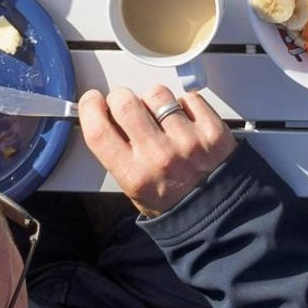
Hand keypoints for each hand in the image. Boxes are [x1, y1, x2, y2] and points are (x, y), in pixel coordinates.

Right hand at [79, 85, 236, 214]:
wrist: (217, 213)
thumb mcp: (134, 190)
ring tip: (160, 116)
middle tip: (125, 105)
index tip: (93, 102)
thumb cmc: (172, 201)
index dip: (90, 109)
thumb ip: (118, 155)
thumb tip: (105, 118)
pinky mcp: (212, 130)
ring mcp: (188, 141)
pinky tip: (184, 120)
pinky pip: (188, 98)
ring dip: (154, 100)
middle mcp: (159, 157)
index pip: (98, 131)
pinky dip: (184, 104)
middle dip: (120, 98)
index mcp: (134, 176)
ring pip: (157, 94)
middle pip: (125, 103)